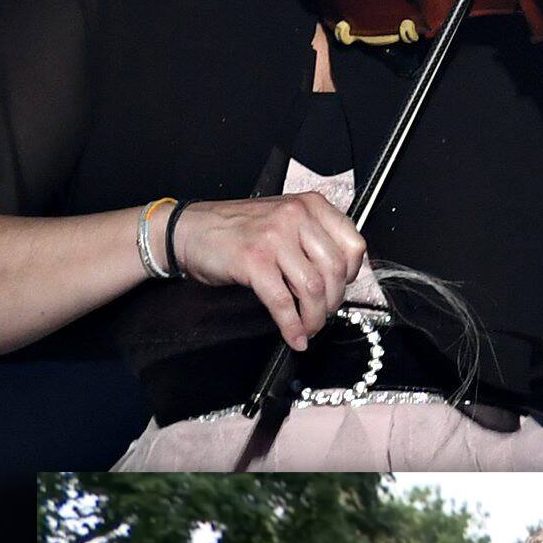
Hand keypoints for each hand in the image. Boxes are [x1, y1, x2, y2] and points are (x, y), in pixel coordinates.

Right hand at [169, 193, 368, 351]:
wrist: (188, 230)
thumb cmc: (237, 229)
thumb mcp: (284, 220)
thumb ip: (313, 239)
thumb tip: (341, 278)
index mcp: (310, 205)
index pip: (353, 244)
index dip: (353, 275)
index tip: (343, 288)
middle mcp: (296, 216)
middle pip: (336, 270)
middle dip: (334, 301)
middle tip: (323, 315)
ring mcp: (274, 238)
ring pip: (313, 288)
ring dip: (314, 317)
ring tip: (309, 328)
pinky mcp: (254, 261)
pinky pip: (283, 301)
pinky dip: (291, 325)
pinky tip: (293, 336)